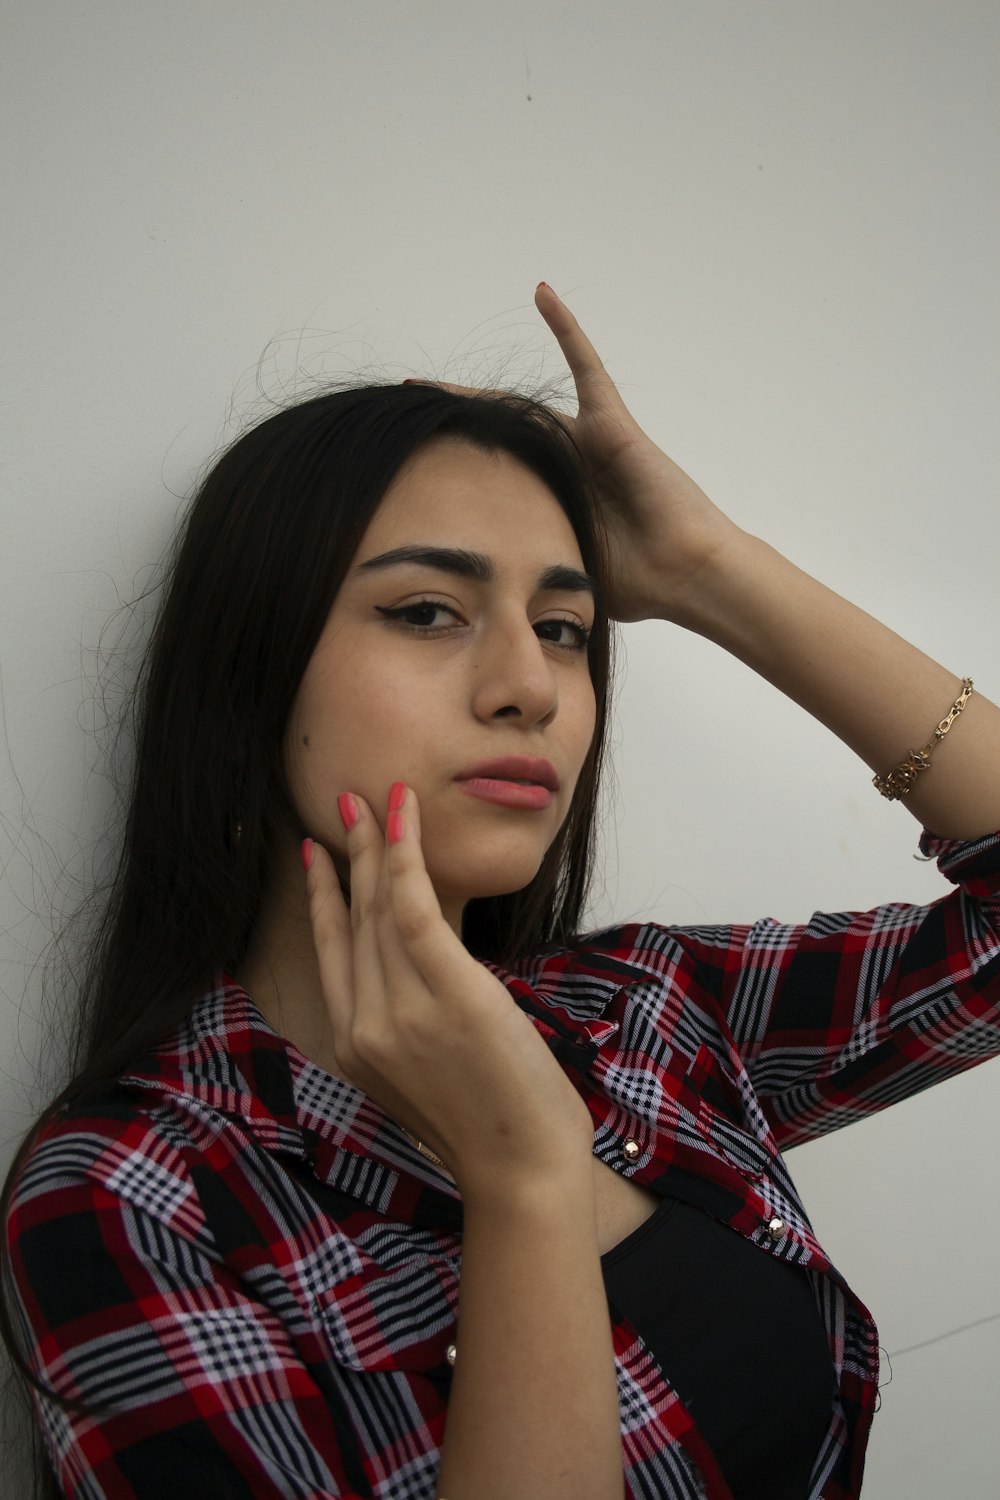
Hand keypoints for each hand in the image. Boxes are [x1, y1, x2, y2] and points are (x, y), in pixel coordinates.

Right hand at [303, 783, 594, 1195]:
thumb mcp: (427, 1074)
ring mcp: (400, 1010)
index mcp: (355, 1046)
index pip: (331, 952)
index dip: (322, 897)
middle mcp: (363, 1024)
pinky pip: (413, 907)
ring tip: (380, 797)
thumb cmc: (491, 1127)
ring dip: (377, 843)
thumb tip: (424, 973)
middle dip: (349, 855)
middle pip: (351, 919)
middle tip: (348, 804)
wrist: (522, 1173)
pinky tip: (404, 818)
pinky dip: (405, 856)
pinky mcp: (448, 994)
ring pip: (377, 906)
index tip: (316, 856)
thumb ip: (409, 1023)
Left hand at [415, 284, 741, 625]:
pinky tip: (542, 294)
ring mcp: (588, 438)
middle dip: (452, 431)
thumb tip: (487, 590)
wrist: (684, 572)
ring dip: (474, 397)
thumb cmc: (638, 582)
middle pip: (501, 436)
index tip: (416, 465)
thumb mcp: (565, 571)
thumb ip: (532, 566)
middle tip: (405, 419)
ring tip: (425, 385)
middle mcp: (569, 462)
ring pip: (523, 407)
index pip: (500, 475)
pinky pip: (586, 365)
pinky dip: (567, 329)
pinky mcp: (611, 422)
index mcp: (557, 495)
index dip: (461, 468)